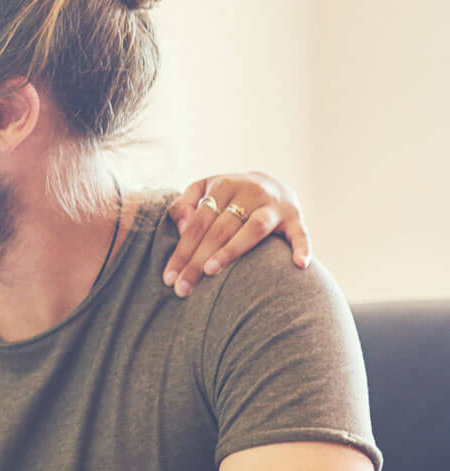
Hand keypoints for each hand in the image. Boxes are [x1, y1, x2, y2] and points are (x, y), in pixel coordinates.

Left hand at [162, 171, 312, 296]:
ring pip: (253, 229)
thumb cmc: (227, 194)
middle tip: (183, 288)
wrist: (271, 182)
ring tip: (211, 271)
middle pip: (220, 230)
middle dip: (198, 260)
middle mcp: (250, 193)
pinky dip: (302, 248)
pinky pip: (300, 234)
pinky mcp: (296, 218)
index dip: (182, 251)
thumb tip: (181, 227)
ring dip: (232, 250)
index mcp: (224, 187)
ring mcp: (274, 206)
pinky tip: (299, 265)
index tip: (169, 278)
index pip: (198, 223)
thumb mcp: (203, 190)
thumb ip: (185, 205)